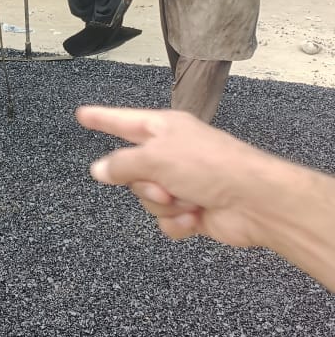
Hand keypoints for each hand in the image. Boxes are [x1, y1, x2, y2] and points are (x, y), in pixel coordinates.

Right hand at [76, 106, 281, 248]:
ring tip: (188, 201)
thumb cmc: (210, 166)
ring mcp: (183, 182)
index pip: (123, 122)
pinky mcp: (192, 209)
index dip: (102, 119)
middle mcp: (173, 153)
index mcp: (165, 129)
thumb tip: (98, 169)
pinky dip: (178, 222)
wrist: (253, 202)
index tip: (82, 115)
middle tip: (164, 187)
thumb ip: (122, 164)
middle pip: (133, 172)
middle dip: (145, 186)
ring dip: (165, 205)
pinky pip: (166, 220)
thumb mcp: (156, 158)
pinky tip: (195, 217)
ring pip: (148, 200)